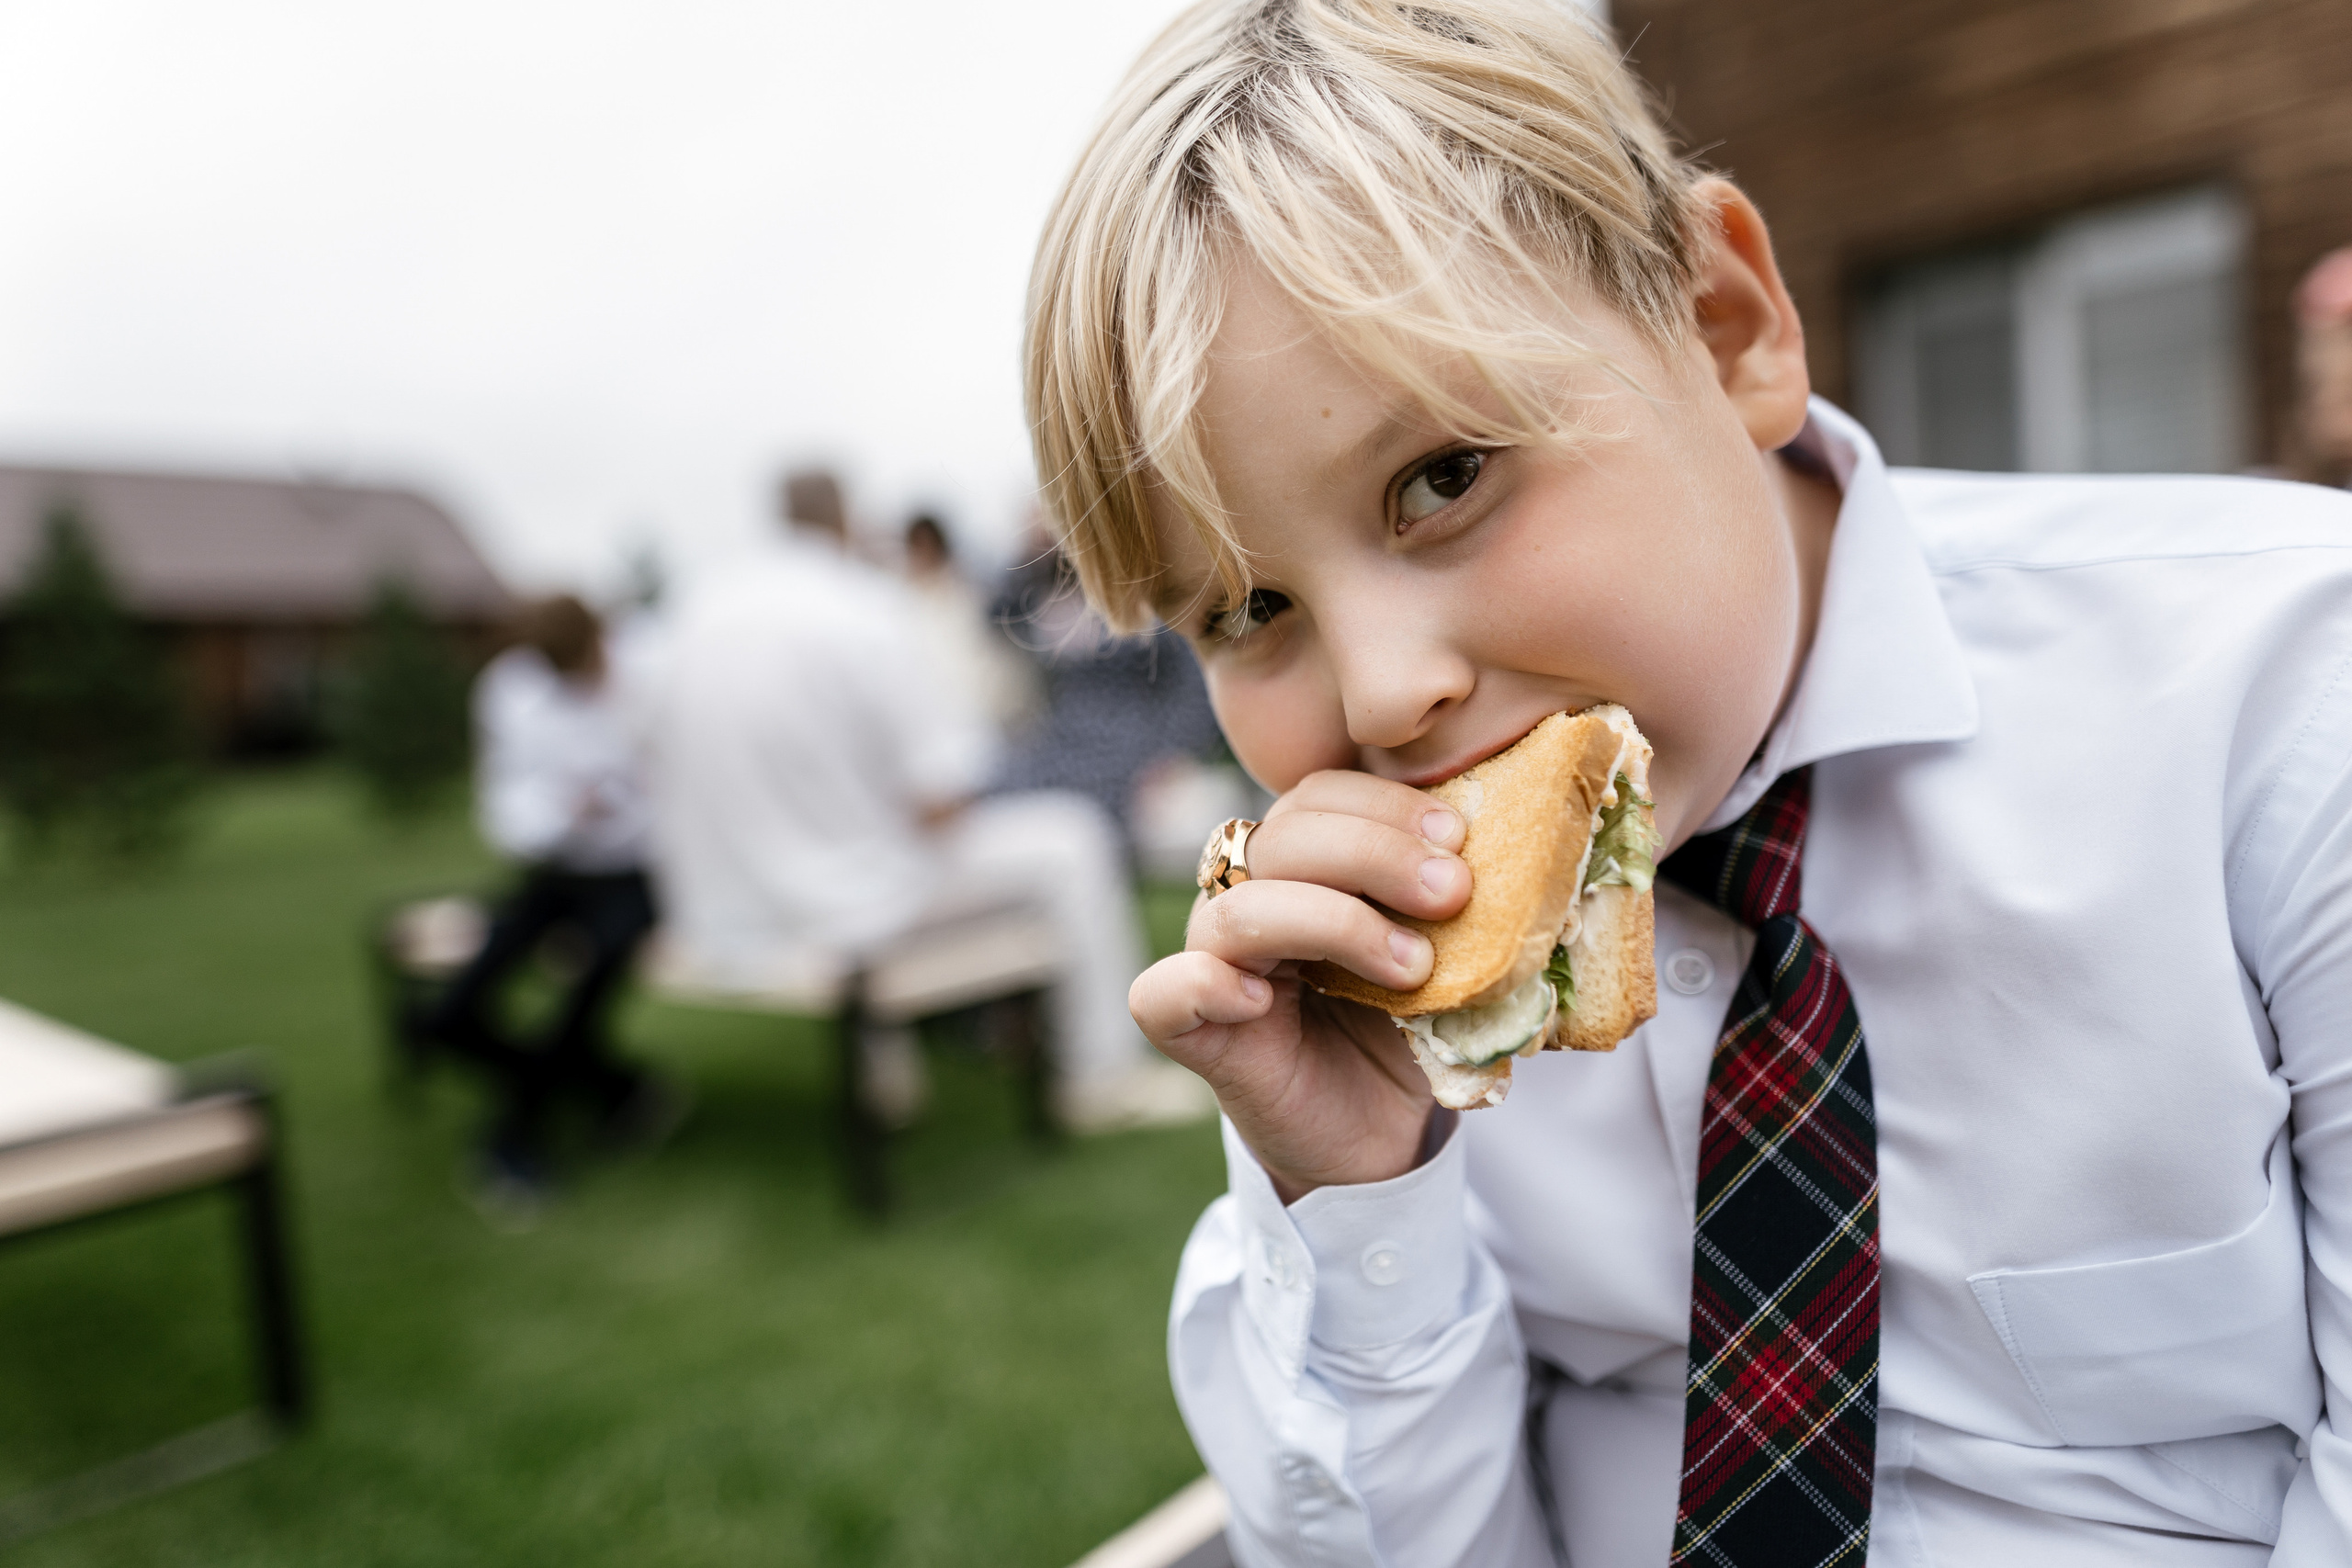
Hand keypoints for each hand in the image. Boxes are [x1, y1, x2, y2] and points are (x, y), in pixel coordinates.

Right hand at [1130, 771, 1470, 1201]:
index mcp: (1303, 867)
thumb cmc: (1409, 1034)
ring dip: (1332, 922)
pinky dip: (1204, 985)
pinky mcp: (1193, 1032)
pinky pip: (1161, 994)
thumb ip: (1456, 906)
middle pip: (1282, 838)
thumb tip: (1514, 854)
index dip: (1383, 805)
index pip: (1318, 798)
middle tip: (1453, 893)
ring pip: (1238, 908)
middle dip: (1374, 854)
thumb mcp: (1449, 957)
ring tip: (1412, 966)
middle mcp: (1249, 900)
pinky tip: (1260, 1000)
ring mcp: (1214, 963)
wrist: (1382, 1139)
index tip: (1457, 838)